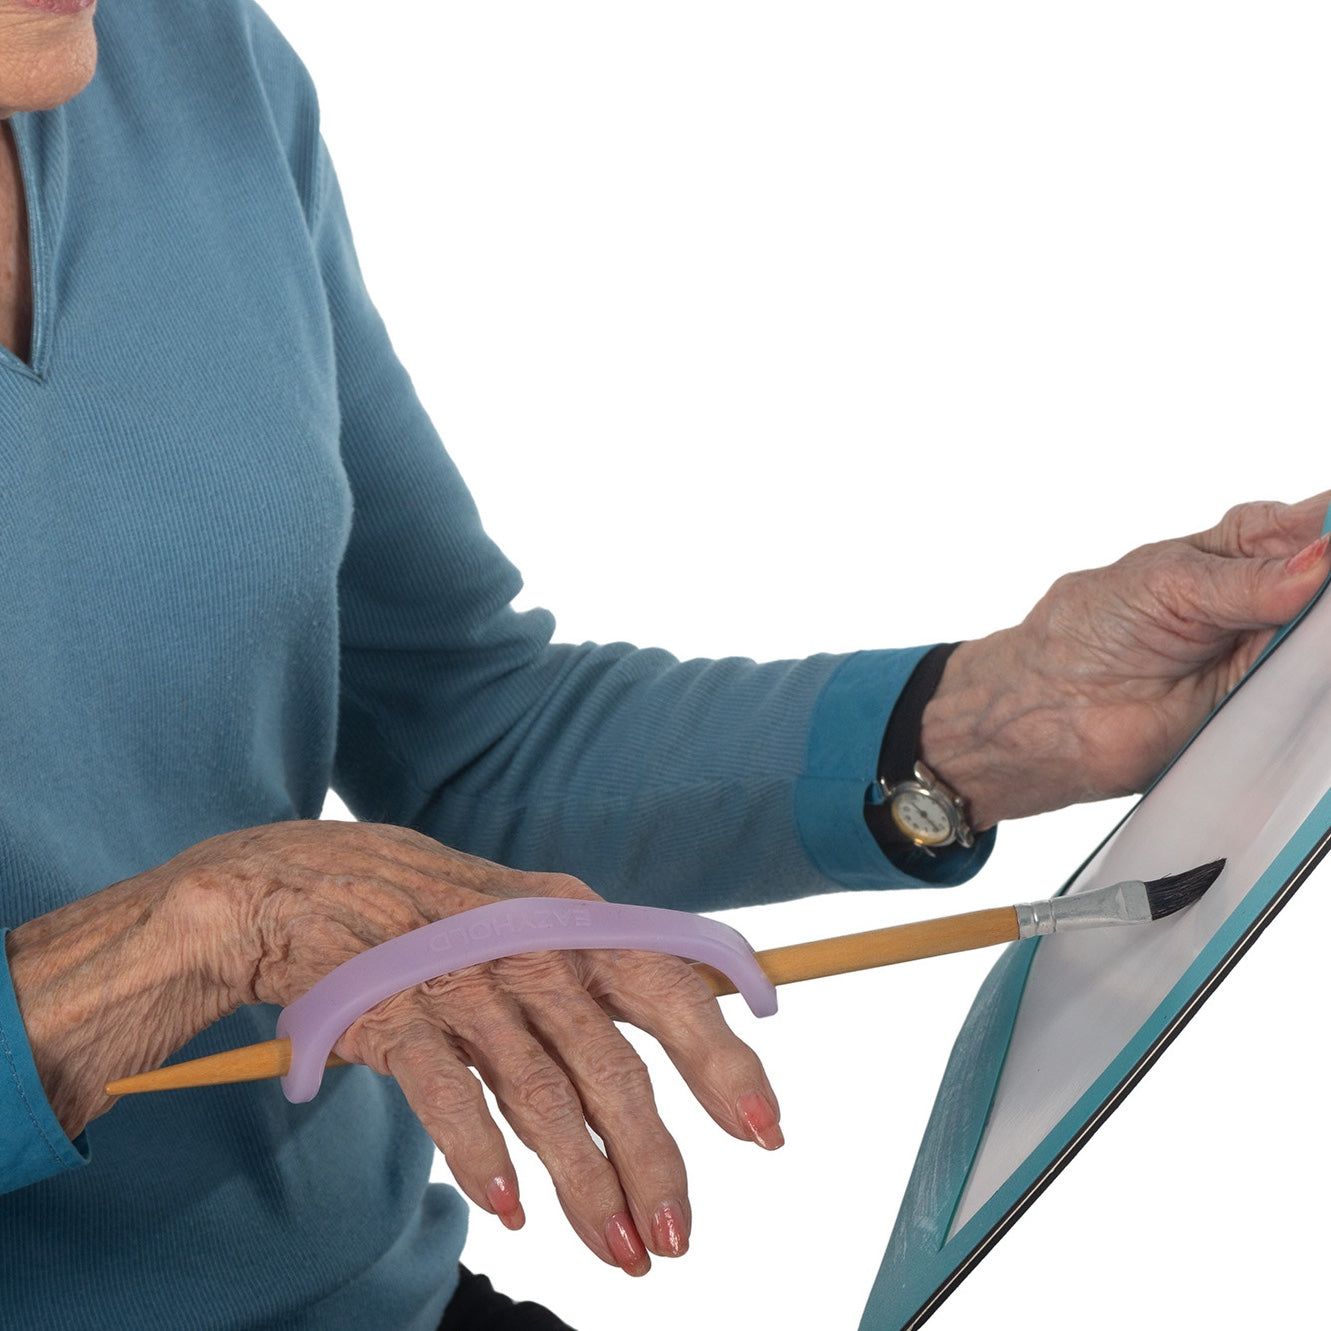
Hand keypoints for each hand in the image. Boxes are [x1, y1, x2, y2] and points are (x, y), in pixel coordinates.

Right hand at [9, 821, 779, 1275]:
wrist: (303, 881)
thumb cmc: (438, 912)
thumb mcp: (533, 915)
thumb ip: (603, 966)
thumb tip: (705, 1017)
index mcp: (574, 917)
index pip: (672, 985)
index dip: (723, 1060)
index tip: (767, 1133)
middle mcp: (530, 944)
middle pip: (613, 1057)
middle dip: (655, 1153)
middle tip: (678, 1239)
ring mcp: (460, 975)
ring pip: (540, 1090)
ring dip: (583, 1182)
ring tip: (619, 1253)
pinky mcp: (392, 1010)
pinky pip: (448, 1093)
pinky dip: (481, 1155)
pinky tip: (509, 1209)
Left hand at [919, 492, 1330, 825]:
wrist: (1054, 710)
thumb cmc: (1092, 630)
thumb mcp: (1171, 583)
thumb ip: (1248, 580)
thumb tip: (1322, 559)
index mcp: (1245, 546)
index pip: (1318, 523)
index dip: (1330, 531)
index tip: (1329, 548)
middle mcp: (1271, 597)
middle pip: (1327, 585)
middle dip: (1327, 589)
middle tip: (1309, 602)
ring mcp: (1274, 654)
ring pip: (1324, 643)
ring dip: (1321, 642)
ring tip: (1290, 639)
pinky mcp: (1270, 709)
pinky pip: (1314, 697)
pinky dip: (1317, 688)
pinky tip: (1311, 677)